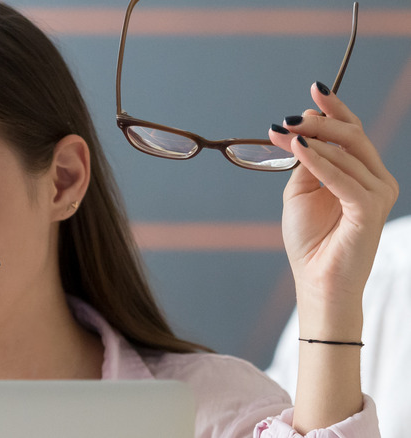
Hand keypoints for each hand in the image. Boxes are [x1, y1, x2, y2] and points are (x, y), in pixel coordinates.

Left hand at [268, 83, 397, 337]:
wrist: (317, 280)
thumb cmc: (310, 241)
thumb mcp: (301, 192)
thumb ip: (306, 163)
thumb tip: (301, 133)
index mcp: (361, 174)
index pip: (352, 132)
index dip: (335, 109)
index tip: (314, 89)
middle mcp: (375, 179)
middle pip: (352, 136)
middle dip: (320, 121)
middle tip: (289, 117)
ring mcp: (377, 193)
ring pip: (348, 153)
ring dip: (312, 139)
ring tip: (283, 131)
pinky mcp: (370, 208)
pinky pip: (344, 178)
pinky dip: (320, 161)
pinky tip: (299, 149)